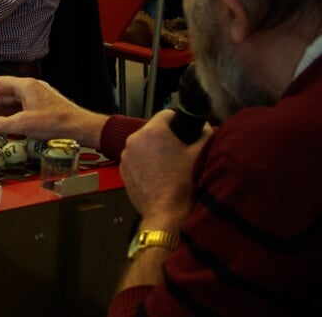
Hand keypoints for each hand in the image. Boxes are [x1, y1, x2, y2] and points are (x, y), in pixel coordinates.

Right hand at [0, 76, 107, 147]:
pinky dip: (13, 116)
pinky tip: (9, 128)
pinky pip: (23, 108)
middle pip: (5, 93)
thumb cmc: (56, 122)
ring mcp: (39, 97)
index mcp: (25, 86)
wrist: (80, 128)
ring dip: (2, 112)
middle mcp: (32, 88)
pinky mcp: (44, 107)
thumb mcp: (22, 124)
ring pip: (14, 102)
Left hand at [120, 109, 207, 224]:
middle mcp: (134, 141)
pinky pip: (137, 160)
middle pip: (154, 130)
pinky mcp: (124, 172)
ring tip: (172, 166)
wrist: (168, 214)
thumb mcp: (201, 153)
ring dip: (156, 151)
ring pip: (144, 146)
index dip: (180, 120)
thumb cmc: (184, 185)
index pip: (166, 114)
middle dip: (168, 138)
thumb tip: (204, 127)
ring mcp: (126, 157)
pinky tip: (161, 175)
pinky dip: (147, 164)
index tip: (186, 128)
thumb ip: (205, 133)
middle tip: (182, 150)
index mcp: (152, 132)